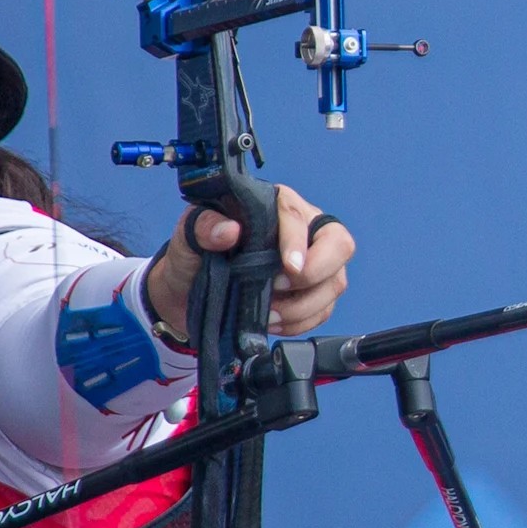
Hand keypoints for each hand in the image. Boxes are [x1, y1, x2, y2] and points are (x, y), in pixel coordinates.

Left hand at [144, 185, 353, 339]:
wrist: (188, 290)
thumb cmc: (193, 255)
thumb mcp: (187, 235)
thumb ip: (203, 226)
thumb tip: (228, 231)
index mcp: (274, 205)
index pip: (298, 216)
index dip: (298, 242)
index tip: (289, 267)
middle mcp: (303, 230)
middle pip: (339, 244)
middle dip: (316, 272)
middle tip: (279, 287)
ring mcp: (313, 262)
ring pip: (334, 282)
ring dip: (303, 306)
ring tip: (267, 313)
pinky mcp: (311, 293)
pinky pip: (324, 310)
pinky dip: (300, 322)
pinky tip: (273, 321)